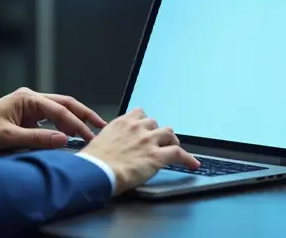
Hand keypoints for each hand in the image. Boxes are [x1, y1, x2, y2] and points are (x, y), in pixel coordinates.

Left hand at [0, 87, 106, 150]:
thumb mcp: (9, 137)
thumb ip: (37, 139)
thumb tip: (64, 140)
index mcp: (28, 98)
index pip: (60, 111)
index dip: (76, 124)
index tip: (90, 136)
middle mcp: (31, 99)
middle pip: (65, 104)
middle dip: (83, 115)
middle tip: (101, 126)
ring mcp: (29, 107)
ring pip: (59, 111)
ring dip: (74, 121)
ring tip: (90, 133)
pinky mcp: (27, 117)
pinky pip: (50, 120)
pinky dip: (63, 127)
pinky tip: (71, 135)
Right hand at [81, 108, 200, 195]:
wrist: (96, 171)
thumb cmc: (93, 162)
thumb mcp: (99, 142)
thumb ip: (110, 139)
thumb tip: (111, 147)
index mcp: (121, 123)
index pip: (140, 113)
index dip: (145, 122)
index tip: (147, 127)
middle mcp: (137, 128)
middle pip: (156, 123)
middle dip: (158, 132)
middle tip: (160, 142)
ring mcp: (148, 141)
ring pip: (169, 134)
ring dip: (171, 141)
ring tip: (173, 148)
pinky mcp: (157, 156)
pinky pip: (178, 153)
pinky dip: (187, 158)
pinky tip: (192, 163)